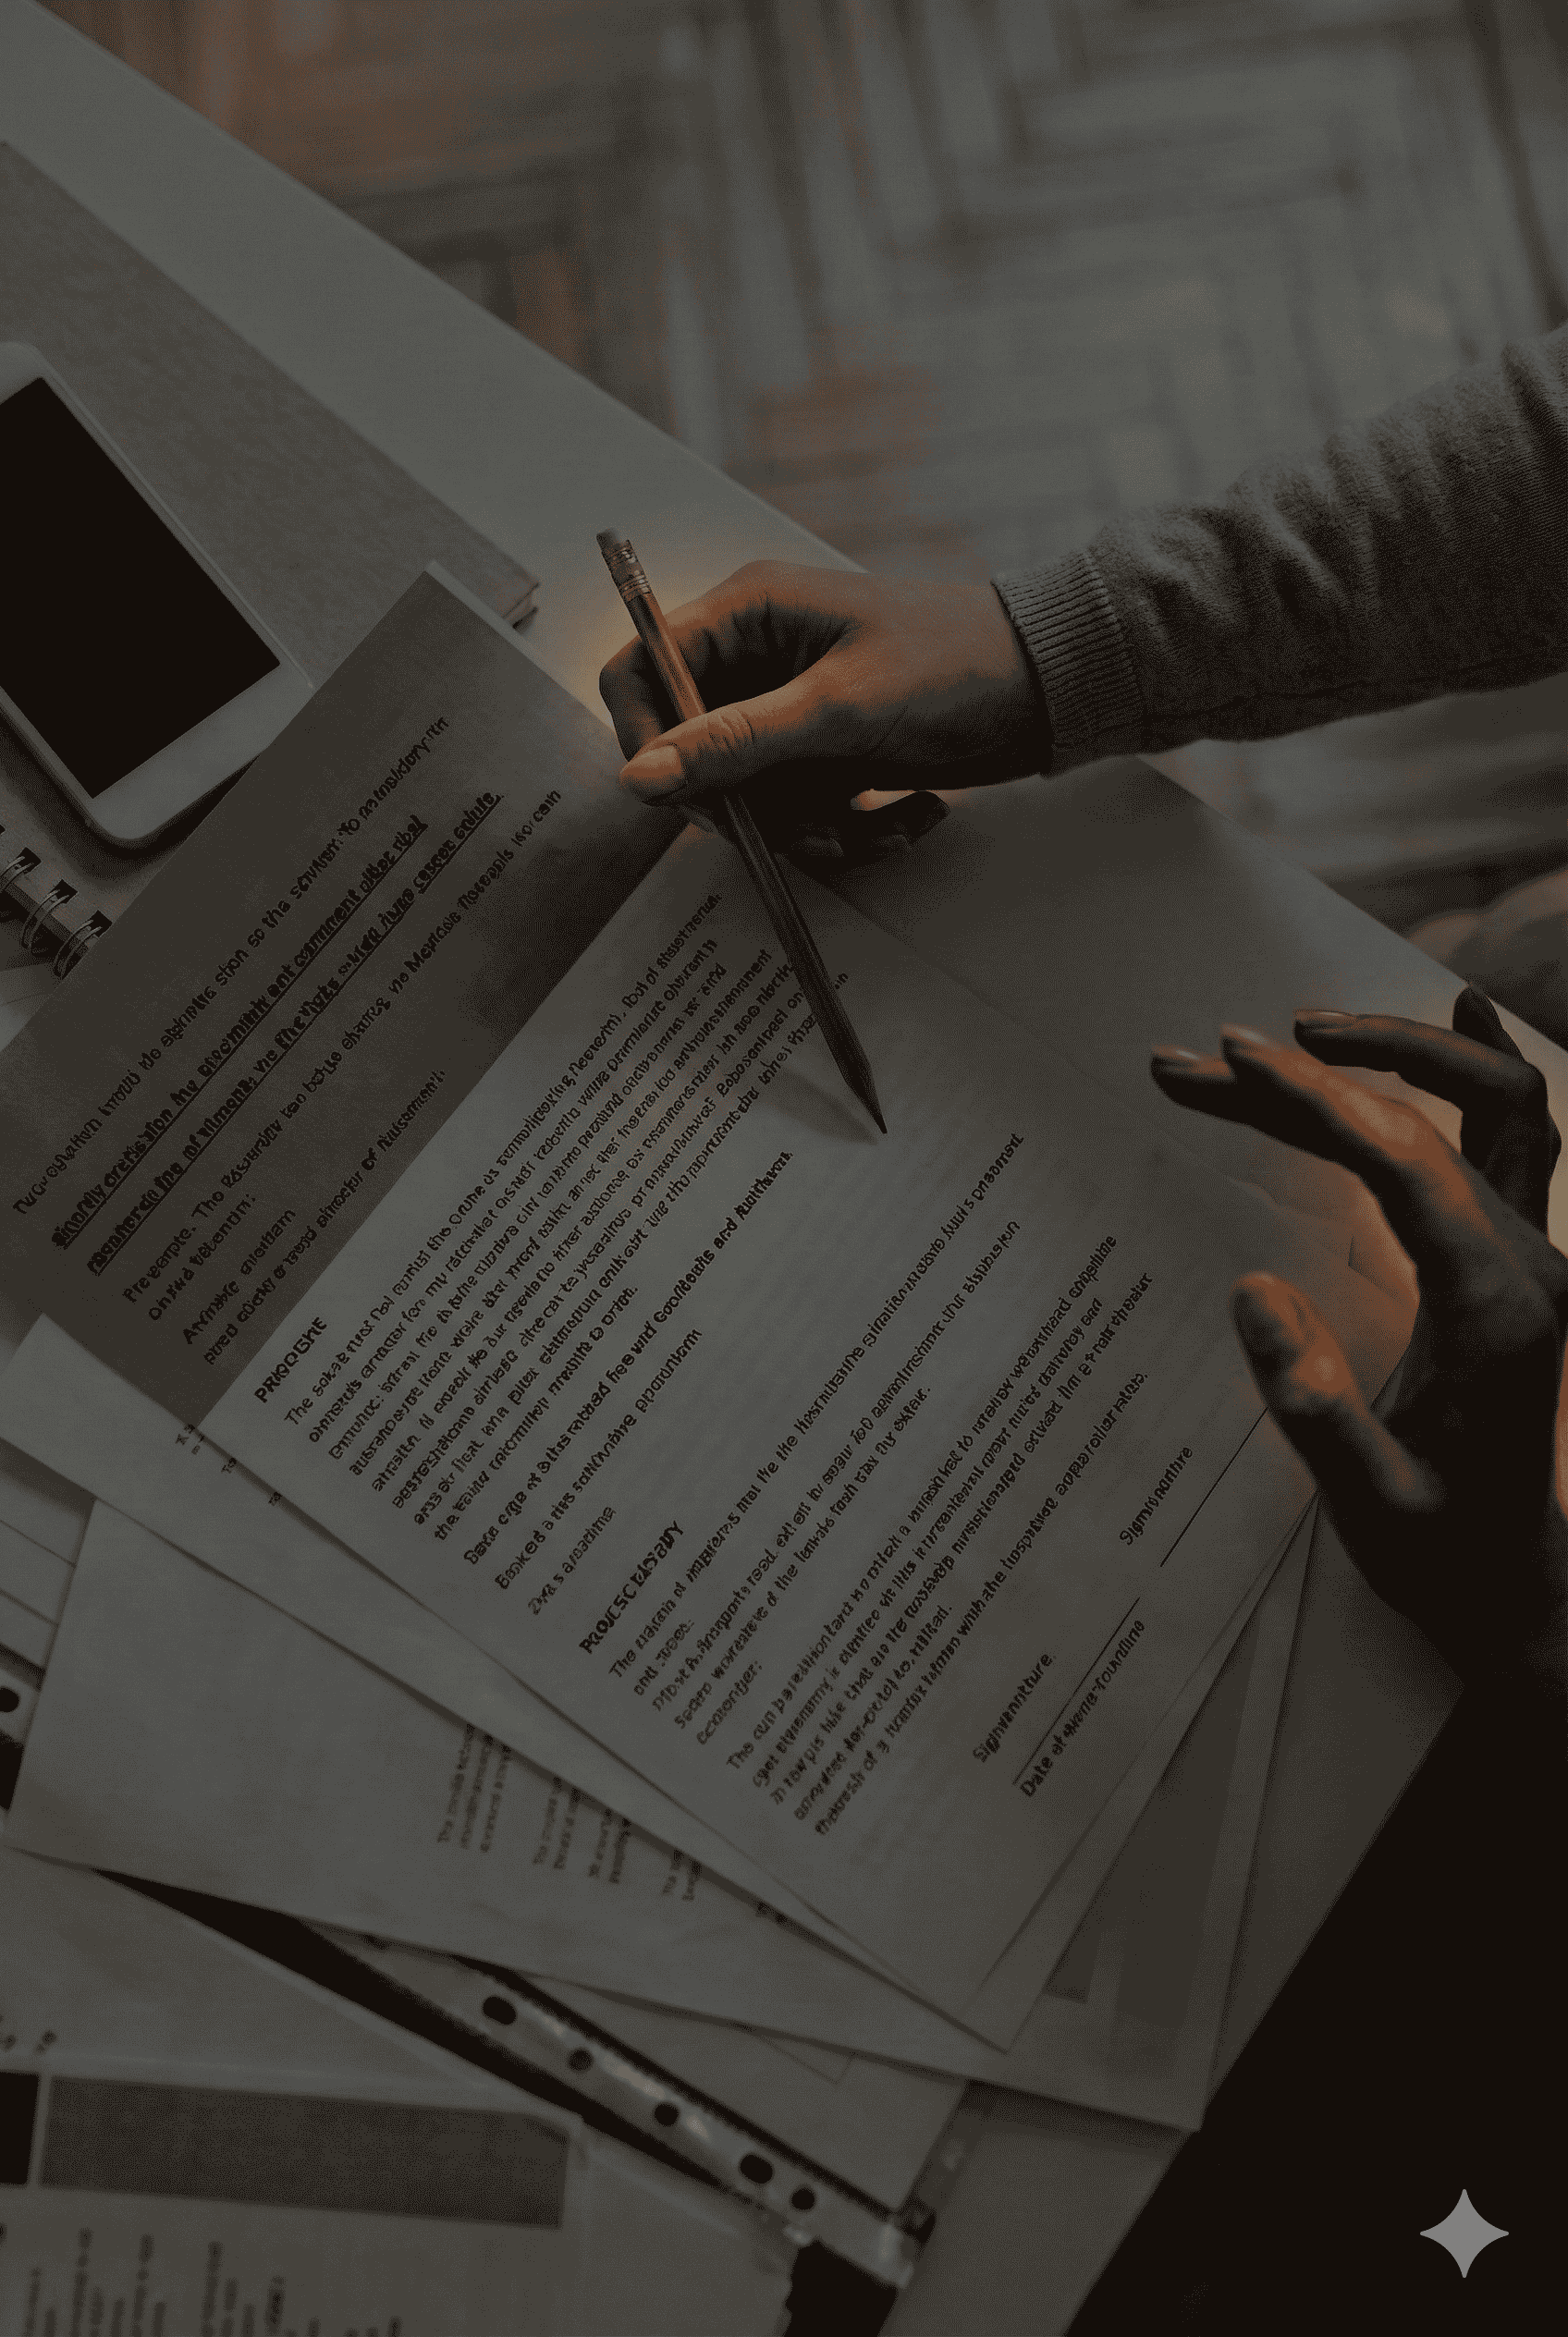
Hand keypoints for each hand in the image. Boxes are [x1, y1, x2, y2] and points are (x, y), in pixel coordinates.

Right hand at [598, 562, 1046, 861]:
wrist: (1052, 691)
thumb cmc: (955, 667)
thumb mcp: (839, 710)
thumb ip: (734, 745)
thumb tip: (641, 780)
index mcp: (747, 613)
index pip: (640, 672)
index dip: (647, 740)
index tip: (687, 796)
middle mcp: (758, 658)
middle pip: (691, 753)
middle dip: (747, 805)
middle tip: (801, 820)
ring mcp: (792, 712)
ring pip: (748, 798)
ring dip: (806, 830)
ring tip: (871, 821)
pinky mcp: (826, 755)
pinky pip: (798, 812)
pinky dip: (844, 831)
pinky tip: (905, 816)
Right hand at [1150, 987, 1566, 1705]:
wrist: (1533, 1597)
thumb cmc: (1449, 1561)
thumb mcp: (1373, 1511)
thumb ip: (1316, 1412)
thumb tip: (1252, 1290)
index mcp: (1500, 1314)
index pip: (1406, 1162)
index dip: (1317, 1099)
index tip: (1234, 1060)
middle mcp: (1533, 1266)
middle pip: (1430, 1118)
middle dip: (1318, 1074)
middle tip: (1213, 1057)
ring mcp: (1538, 1258)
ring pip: (1495, 1105)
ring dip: (1399, 1054)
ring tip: (1299, 1034)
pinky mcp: (1522, 1264)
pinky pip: (1523, 1136)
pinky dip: (1479, 1070)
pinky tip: (1462, 1005)